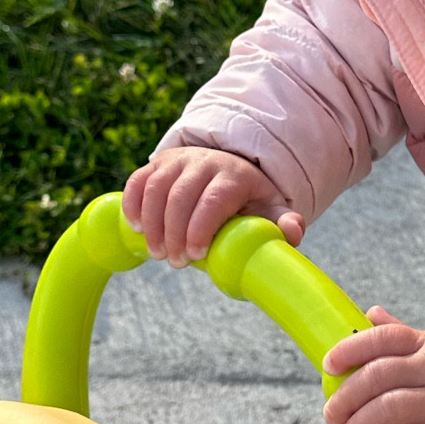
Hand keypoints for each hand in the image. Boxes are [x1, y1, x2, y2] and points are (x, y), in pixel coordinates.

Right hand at [122, 147, 304, 265]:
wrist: (228, 168)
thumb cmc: (248, 199)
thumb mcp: (269, 208)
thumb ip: (283, 223)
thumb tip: (292, 231)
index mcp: (234, 175)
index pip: (214, 199)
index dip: (201, 227)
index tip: (196, 255)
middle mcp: (205, 162)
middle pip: (181, 195)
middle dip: (174, 232)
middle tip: (175, 262)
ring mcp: (178, 160)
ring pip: (156, 188)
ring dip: (152, 223)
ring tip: (157, 253)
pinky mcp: (157, 164)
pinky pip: (138, 181)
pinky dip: (133, 205)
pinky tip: (136, 229)